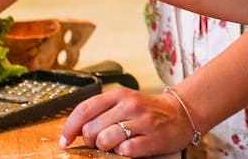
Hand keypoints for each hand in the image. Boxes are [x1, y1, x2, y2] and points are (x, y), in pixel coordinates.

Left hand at [60, 87, 192, 156]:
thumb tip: (74, 129)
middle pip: (92, 128)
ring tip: (114, 145)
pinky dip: (122, 153)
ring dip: (105, 147)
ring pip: (106, 140)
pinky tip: (128, 147)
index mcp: (120, 94)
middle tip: (99, 141)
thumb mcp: (124, 102)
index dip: (70, 127)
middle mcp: (130, 105)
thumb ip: (101, 110)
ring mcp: (143, 121)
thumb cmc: (148, 111)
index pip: (85, 109)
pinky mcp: (153, 138)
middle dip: (90, 140)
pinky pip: (125, 150)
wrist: (181, 114)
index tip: (65, 139)